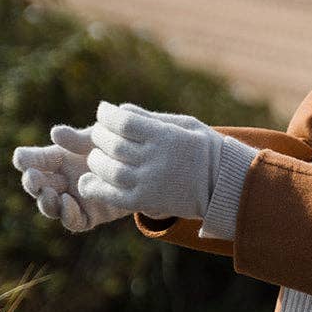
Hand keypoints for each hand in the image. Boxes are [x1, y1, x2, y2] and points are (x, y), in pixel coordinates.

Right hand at [13, 122, 132, 232]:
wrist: (144, 168)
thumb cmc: (117, 148)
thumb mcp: (99, 140)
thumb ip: (78, 139)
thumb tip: (55, 133)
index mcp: (57, 160)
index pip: (34, 161)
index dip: (26, 160)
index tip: (21, 158)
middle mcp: (61, 182)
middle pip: (38, 186)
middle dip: (33, 182)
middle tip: (33, 177)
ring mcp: (73, 200)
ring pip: (50, 206)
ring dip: (45, 201)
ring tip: (48, 192)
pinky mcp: (88, 216)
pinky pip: (73, 221)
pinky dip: (67, 214)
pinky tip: (67, 202)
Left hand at [79, 101, 225, 222]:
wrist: (225, 186)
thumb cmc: (205, 149)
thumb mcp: (185, 124)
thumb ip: (152, 118)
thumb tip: (119, 109)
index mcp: (166, 136)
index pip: (124, 122)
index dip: (107, 115)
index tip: (103, 111)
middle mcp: (156, 159)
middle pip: (113, 145)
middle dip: (99, 136)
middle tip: (99, 133)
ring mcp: (150, 182)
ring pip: (109, 171)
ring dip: (96, 161)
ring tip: (96, 156)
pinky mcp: (146, 202)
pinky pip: (113, 196)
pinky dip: (95, 189)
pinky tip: (86, 182)